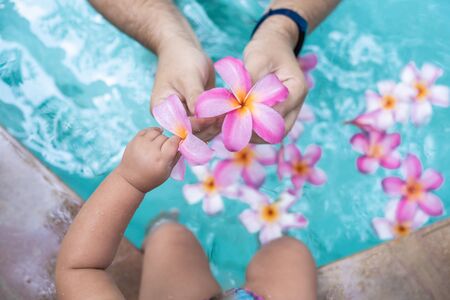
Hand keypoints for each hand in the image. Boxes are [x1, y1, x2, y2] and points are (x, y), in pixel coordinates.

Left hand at [116, 127, 180, 192]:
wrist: (131, 180)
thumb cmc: (152, 178)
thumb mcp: (167, 172)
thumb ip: (176, 158)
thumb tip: (182, 144)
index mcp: (161, 160)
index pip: (173, 142)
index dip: (178, 140)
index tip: (178, 141)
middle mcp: (151, 151)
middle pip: (165, 137)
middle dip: (168, 141)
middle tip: (166, 148)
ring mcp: (141, 145)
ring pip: (156, 132)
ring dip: (160, 135)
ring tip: (159, 142)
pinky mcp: (134, 141)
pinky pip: (146, 130)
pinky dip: (152, 131)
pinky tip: (155, 135)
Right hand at [150, 42, 220, 140]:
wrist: (183, 49)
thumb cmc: (182, 59)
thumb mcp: (188, 77)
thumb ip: (195, 98)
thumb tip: (204, 117)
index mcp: (163, 110)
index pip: (181, 126)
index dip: (200, 124)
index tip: (216, 117)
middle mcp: (173, 118)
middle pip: (192, 134)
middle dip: (210, 127)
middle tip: (226, 116)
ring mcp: (186, 117)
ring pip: (203, 132)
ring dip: (216, 126)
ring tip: (229, 114)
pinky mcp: (197, 115)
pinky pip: (208, 125)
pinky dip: (219, 122)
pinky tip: (229, 113)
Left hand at [243, 16, 307, 141]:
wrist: (274, 44)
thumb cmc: (266, 49)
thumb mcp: (256, 59)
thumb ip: (249, 81)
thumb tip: (237, 103)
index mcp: (297, 88)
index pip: (278, 112)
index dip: (256, 116)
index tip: (236, 113)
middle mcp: (297, 103)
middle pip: (280, 130)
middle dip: (255, 132)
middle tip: (232, 126)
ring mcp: (290, 110)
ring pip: (274, 134)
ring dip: (253, 135)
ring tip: (232, 126)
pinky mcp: (280, 114)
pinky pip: (269, 131)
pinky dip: (253, 131)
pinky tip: (237, 124)